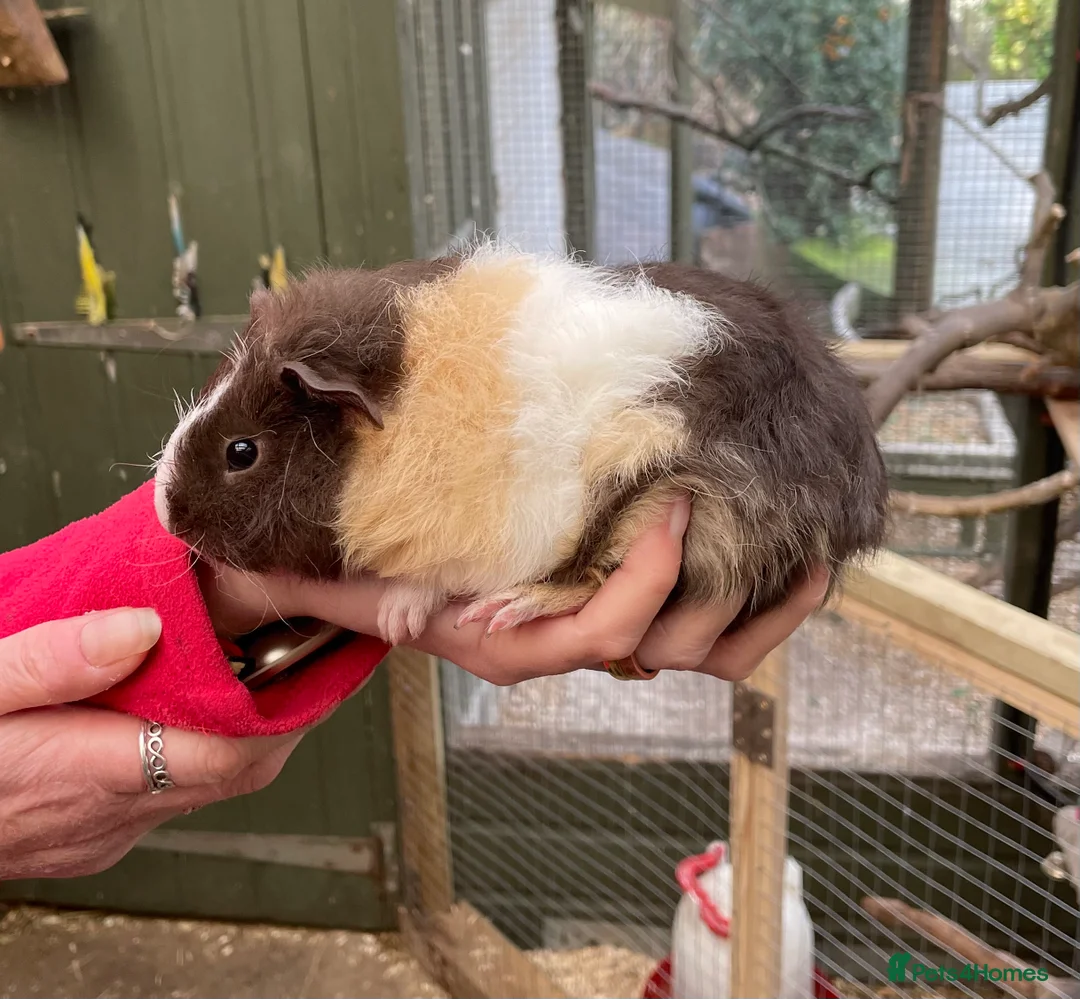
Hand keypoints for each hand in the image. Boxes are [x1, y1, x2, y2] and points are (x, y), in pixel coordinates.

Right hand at [0, 609, 302, 879]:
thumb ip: (53, 661)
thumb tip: (142, 628)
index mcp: (88, 771)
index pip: (227, 755)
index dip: (284, 713)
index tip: (312, 665)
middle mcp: (107, 812)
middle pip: (234, 773)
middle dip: (280, 719)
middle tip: (304, 663)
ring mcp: (101, 832)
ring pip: (204, 786)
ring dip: (236, 737)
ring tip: (254, 675)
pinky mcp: (89, 838)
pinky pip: (165, 798)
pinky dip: (190, 755)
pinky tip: (180, 715)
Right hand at [217, 496, 827, 686]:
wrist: (346, 577)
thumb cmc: (351, 550)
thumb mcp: (349, 524)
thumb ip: (349, 462)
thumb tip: (312, 368)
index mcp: (498, 633)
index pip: (593, 632)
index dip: (645, 582)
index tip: (671, 503)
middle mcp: (549, 641)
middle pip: (665, 653)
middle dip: (733, 603)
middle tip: (778, 525)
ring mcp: (582, 628)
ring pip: (695, 655)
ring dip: (763, 617)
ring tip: (817, 553)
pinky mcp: (602, 603)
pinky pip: (692, 631)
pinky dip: (746, 606)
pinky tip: (784, 553)